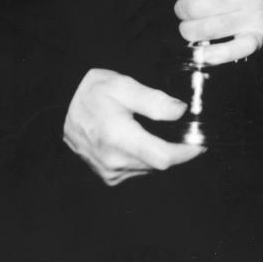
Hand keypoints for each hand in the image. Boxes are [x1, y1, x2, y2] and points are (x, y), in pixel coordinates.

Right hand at [63, 68, 202, 185]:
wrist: (61, 106)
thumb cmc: (92, 92)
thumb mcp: (123, 86)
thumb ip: (154, 100)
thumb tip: (181, 112)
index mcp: (119, 137)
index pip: (163, 157)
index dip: (187, 152)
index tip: (201, 142)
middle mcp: (114, 161)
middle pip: (159, 163)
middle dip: (177, 149)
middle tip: (187, 131)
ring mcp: (109, 171)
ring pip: (149, 168)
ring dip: (161, 153)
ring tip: (163, 131)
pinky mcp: (107, 175)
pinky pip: (137, 170)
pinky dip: (146, 157)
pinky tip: (144, 139)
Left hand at [149, 0, 262, 64]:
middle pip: (197, 7)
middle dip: (183, 10)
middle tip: (187, 8)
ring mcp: (255, 14)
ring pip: (207, 29)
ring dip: (190, 30)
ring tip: (190, 26)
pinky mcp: (257, 37)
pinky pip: (231, 50)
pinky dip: (212, 55)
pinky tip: (200, 51)